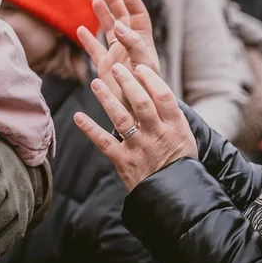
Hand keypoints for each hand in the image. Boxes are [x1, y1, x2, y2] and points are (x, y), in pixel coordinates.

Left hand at [75, 63, 196, 192]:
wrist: (174, 196)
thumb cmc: (178, 159)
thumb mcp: (183, 135)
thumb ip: (170, 113)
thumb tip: (156, 85)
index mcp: (174, 127)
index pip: (163, 97)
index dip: (151, 80)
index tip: (140, 66)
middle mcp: (156, 135)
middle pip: (142, 104)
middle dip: (127, 83)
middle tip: (115, 67)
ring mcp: (139, 148)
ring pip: (121, 120)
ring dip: (107, 100)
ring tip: (95, 83)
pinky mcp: (124, 162)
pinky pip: (104, 143)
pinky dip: (90, 129)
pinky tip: (78, 116)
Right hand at [76, 0, 160, 105]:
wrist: (140, 114)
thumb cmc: (147, 90)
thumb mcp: (143, 64)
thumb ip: (132, 44)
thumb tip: (119, 25)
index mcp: (143, 42)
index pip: (137, 14)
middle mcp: (129, 46)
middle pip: (122, 18)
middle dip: (115, 2)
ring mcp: (117, 57)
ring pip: (108, 31)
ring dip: (102, 16)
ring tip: (95, 0)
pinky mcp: (106, 69)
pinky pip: (96, 51)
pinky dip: (88, 41)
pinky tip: (80, 29)